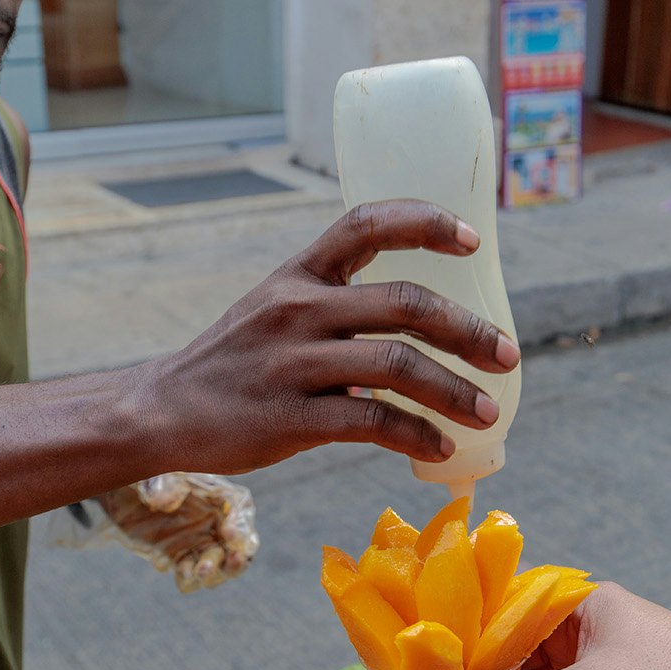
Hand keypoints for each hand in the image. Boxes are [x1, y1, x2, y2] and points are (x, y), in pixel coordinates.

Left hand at [97, 474, 256, 591]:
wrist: (119, 492)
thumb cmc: (146, 474)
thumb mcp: (154, 472)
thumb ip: (161, 483)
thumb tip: (164, 503)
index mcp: (220, 495)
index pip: (241, 511)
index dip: (242, 526)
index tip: (229, 535)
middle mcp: (218, 522)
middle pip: (240, 547)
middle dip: (233, 561)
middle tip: (216, 562)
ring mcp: (201, 543)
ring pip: (220, 567)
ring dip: (211, 574)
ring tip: (193, 571)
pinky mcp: (181, 558)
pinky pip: (192, 575)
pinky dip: (187, 577)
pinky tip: (173, 569)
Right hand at [129, 201, 519, 474]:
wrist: (163, 412)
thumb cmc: (239, 363)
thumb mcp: (278, 310)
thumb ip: (340, 304)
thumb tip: (424, 321)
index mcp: (300, 274)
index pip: (366, 224)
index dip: (425, 223)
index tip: (472, 240)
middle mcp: (298, 308)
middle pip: (404, 303)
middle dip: (467, 329)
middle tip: (507, 353)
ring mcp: (293, 362)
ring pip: (398, 365)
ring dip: (454, 389)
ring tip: (487, 410)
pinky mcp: (290, 416)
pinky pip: (373, 421)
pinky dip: (417, 435)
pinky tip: (441, 446)